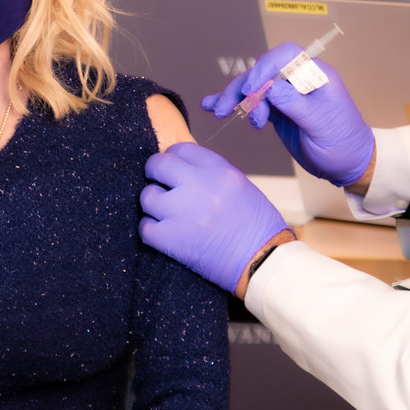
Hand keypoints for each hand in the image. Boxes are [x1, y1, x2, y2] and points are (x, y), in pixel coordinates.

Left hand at [139, 143, 286, 292]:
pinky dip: (151, 230)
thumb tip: (181, 170)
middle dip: (155, 174)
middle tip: (160, 185)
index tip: (172, 170)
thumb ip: (210, 174)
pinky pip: (145, 227)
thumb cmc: (257, 226)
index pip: (181, 149)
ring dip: (153, 204)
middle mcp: (200, 186)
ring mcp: (184, 212)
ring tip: (165, 214)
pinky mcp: (173, 239)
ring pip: (147, 196)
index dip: (173, 158)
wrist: (264, 260)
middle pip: (158, 165)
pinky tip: (164, 233)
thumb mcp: (240, 186)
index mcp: (220, 171)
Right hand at [202, 43, 374, 186]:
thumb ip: (295, 104)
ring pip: (254, 88)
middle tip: (227, 109)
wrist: (348, 165)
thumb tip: (269, 88)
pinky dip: (235, 105)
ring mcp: (287, 95)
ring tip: (218, 111)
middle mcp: (299, 80)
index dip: (265, 68)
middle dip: (243, 88)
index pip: (286, 57)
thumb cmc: (343, 144)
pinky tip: (213, 106)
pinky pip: (253, 103)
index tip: (251, 90)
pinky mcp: (277, 110)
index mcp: (316, 76)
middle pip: (264, 72)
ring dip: (234, 97)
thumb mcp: (321, 125)